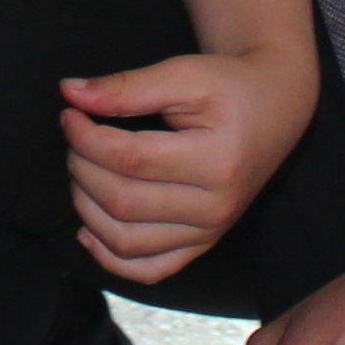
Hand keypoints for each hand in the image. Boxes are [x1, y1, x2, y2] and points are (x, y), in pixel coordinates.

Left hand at [58, 46, 312, 283]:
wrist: (274, 109)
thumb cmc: (229, 88)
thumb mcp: (184, 73)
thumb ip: (127, 86)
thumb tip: (70, 92)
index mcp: (217, 162)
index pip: (129, 160)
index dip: (85, 137)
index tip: (71, 113)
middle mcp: (216, 208)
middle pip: (122, 202)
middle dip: (81, 165)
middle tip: (75, 135)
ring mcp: (209, 233)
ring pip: (126, 241)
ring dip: (86, 206)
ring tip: (81, 167)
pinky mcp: (201, 245)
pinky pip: (147, 270)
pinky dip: (109, 257)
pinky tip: (87, 229)